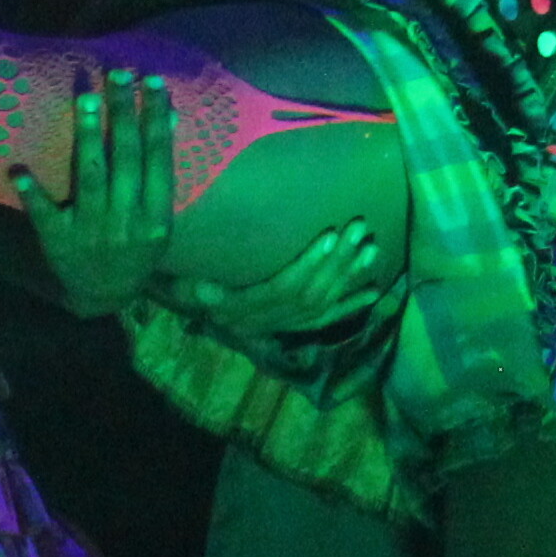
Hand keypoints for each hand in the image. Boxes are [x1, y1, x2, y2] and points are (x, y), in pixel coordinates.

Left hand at [14, 68, 177, 313]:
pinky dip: (32, 194)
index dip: (156, 119)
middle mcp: (127, 220)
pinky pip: (44, 214)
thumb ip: (161, 173)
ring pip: (91, 176)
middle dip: (122, 114)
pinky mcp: (58, 241)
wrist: (104, 295)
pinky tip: (18, 170)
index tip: (153, 83)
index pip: (158, 158)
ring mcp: (92, 231)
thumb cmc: (135, 247)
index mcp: (157, 215)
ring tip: (85, 98)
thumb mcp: (157, 217)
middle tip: (117, 74)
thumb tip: (171, 118)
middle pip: (126, 158)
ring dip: (86, 136)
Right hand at [152, 216, 395, 352]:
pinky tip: (372, 292)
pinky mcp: (291, 327)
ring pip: (321, 304)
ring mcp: (280, 326)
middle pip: (309, 293)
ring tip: (371, 249)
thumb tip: (206, 291)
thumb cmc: (184, 288)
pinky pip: (324, 319)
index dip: (307, 264)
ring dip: (348, 277)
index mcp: (240, 312)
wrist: (191, 312)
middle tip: (359, 229)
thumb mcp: (182, 287)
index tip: (329, 236)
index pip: (281, 289)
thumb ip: (194, 291)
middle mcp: (264, 323)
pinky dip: (349, 306)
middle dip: (336, 262)